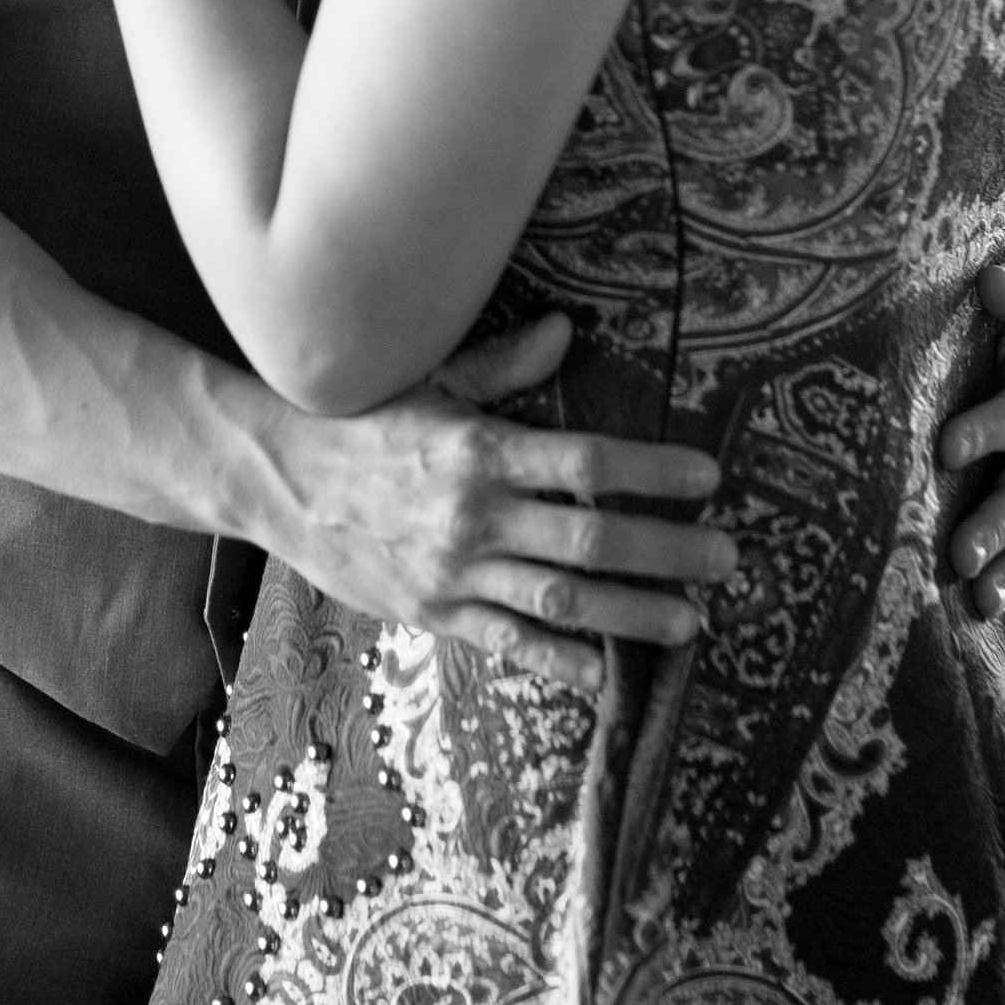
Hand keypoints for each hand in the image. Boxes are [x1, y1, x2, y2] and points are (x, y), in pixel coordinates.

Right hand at [262, 312, 738, 691]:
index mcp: (479, 447)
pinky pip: (508, 643)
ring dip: (633, 613)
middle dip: (669, 550)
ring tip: (691, 622)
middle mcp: (474, 514)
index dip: (654, 471)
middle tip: (729, 558)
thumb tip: (565, 331)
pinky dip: (559, 662)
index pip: (587, 461)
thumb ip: (502, 365)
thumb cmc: (360, 420)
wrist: (276, 478)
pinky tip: (604, 673)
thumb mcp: (428, 379)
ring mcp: (455, 570)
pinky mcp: (433, 613)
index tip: (709, 477)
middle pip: (591, 537)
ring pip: (562, 600)